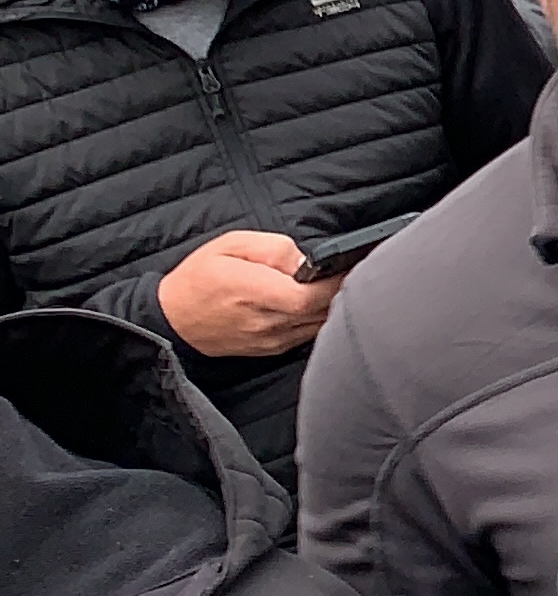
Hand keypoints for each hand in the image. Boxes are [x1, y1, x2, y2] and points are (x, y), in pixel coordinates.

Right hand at [157, 233, 339, 357]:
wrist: (172, 319)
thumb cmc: (199, 278)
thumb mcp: (230, 245)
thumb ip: (273, 248)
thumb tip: (306, 261)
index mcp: (254, 292)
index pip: (310, 295)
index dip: (335, 281)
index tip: (347, 264)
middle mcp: (265, 322)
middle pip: (321, 311)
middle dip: (339, 290)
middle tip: (346, 271)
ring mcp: (269, 340)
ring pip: (318, 325)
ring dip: (330, 306)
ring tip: (329, 285)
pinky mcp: (270, 350)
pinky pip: (306, 335)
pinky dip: (317, 319)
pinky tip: (314, 303)